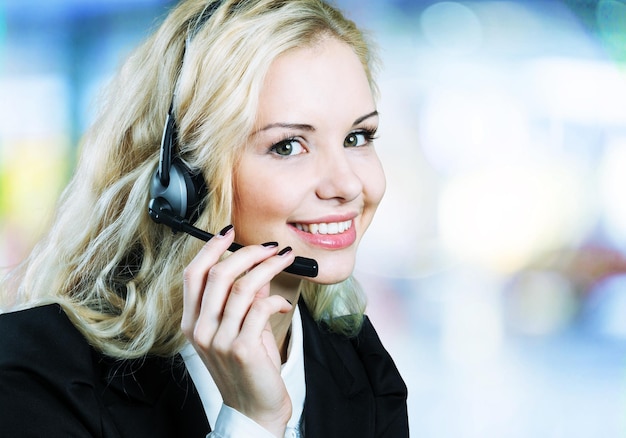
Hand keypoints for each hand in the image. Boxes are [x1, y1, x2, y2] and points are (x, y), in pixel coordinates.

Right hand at [181, 226, 294, 436]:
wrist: (254, 409)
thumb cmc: (248, 368)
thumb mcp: (239, 329)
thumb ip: (244, 299)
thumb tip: (259, 268)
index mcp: (192, 322)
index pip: (193, 274)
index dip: (211, 248)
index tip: (229, 232)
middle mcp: (199, 329)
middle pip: (219, 274)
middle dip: (248, 253)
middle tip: (271, 248)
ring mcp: (219, 340)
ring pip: (244, 287)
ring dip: (270, 268)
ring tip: (286, 261)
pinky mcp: (242, 348)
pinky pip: (261, 308)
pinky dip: (278, 300)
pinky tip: (284, 305)